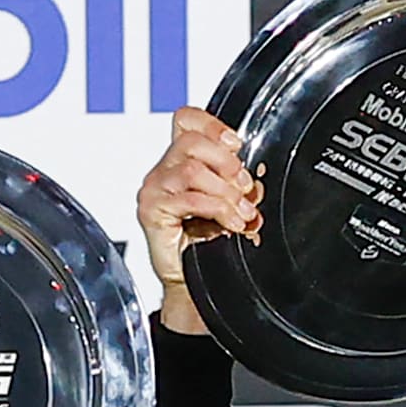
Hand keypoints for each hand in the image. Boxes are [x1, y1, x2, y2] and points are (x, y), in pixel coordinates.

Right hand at [138, 106, 258, 336]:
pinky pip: (189, 199)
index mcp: (177, 162)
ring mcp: (154, 191)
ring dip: (224, 190)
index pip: (185, 120)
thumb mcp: (226, 204)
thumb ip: (233, 183)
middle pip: (190, 141)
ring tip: (240, 212)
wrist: (191, 286)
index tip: (236, 144)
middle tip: (244, 186)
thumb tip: (253, 178)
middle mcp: (162, 172)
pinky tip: (230, 223)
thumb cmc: (205, 247)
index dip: (211, 124)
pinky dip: (217, 209)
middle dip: (225, 161)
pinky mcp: (152, 212)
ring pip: (191, 168)